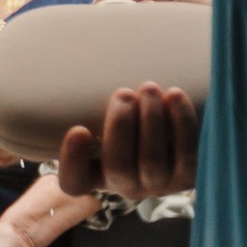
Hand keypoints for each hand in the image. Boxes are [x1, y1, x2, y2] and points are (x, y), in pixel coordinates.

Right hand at [53, 83, 199, 202]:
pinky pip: (187, 152)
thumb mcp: (105, 116)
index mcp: (97, 174)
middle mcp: (127, 185)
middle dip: (120, 127)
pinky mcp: (190, 175)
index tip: (79, 130)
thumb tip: (57, 61)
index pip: (75, 183)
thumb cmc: (133, 116)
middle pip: (118, 166)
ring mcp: (160, 184)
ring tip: (149, 88)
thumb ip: (89, 106)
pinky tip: (174, 95)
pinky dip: (181, 122)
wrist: (180, 130)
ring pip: (152, 160)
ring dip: (150, 121)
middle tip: (123, 94)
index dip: (73, 161)